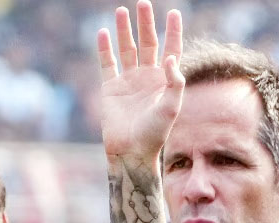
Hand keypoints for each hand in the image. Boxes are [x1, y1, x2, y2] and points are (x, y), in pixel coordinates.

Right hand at [97, 0, 184, 159]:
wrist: (131, 151)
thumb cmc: (154, 133)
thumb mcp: (171, 108)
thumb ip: (174, 83)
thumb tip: (171, 57)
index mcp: (164, 81)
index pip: (171, 50)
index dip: (172, 32)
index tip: (174, 12)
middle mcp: (147, 78)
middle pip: (148, 43)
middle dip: (146, 23)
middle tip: (143, 3)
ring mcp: (128, 81)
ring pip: (127, 49)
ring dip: (124, 30)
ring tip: (122, 10)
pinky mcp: (110, 88)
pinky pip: (107, 63)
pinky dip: (105, 48)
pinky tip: (104, 33)